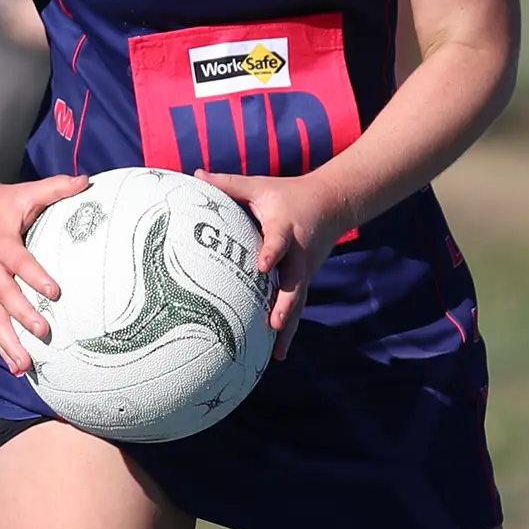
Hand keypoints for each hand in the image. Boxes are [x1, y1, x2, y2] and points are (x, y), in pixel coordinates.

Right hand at [0, 174, 89, 375]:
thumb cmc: (4, 202)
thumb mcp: (27, 192)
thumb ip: (56, 188)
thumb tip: (87, 180)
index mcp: (1, 242)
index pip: (19, 261)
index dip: (35, 276)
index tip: (55, 291)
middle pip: (4, 295)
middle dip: (22, 315)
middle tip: (45, 332)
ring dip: (8, 342)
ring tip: (25, 365)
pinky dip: (2, 345)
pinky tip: (18, 367)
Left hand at [197, 171, 348, 360]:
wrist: (332, 204)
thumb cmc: (288, 194)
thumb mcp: (260, 186)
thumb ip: (228, 184)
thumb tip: (195, 174)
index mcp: (285, 228)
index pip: (278, 242)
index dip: (271, 252)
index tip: (262, 266)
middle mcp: (298, 254)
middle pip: (294, 282)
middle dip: (285, 304)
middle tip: (274, 323)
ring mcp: (304, 271)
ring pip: (297, 301)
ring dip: (288, 326)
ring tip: (277, 352)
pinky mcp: (304, 282)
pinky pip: (297, 307)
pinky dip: (289, 329)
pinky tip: (277, 353)